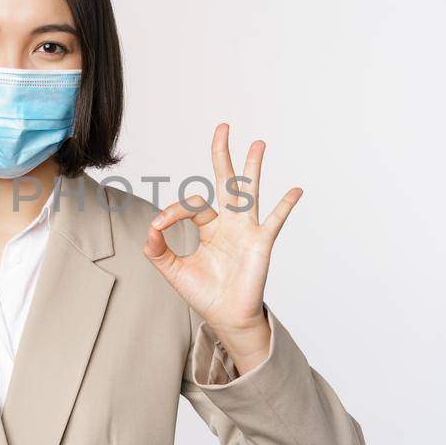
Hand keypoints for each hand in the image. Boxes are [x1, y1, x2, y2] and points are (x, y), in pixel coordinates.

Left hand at [141, 123, 302, 372]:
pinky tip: (295, 190)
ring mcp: (247, 230)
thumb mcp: (172, 270)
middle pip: (225, 181)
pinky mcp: (260, 243)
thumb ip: (158, 250)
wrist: (225, 317)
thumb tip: (150, 230)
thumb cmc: (204, 293)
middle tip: (223, 127)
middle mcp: (229, 223)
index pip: (192, 204)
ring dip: (253, 167)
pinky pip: (274, 220)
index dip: (173, 210)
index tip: (159, 226)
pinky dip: (285, 205)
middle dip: (223, 154)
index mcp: (209, 227)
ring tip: (258, 143)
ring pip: (249, 192)